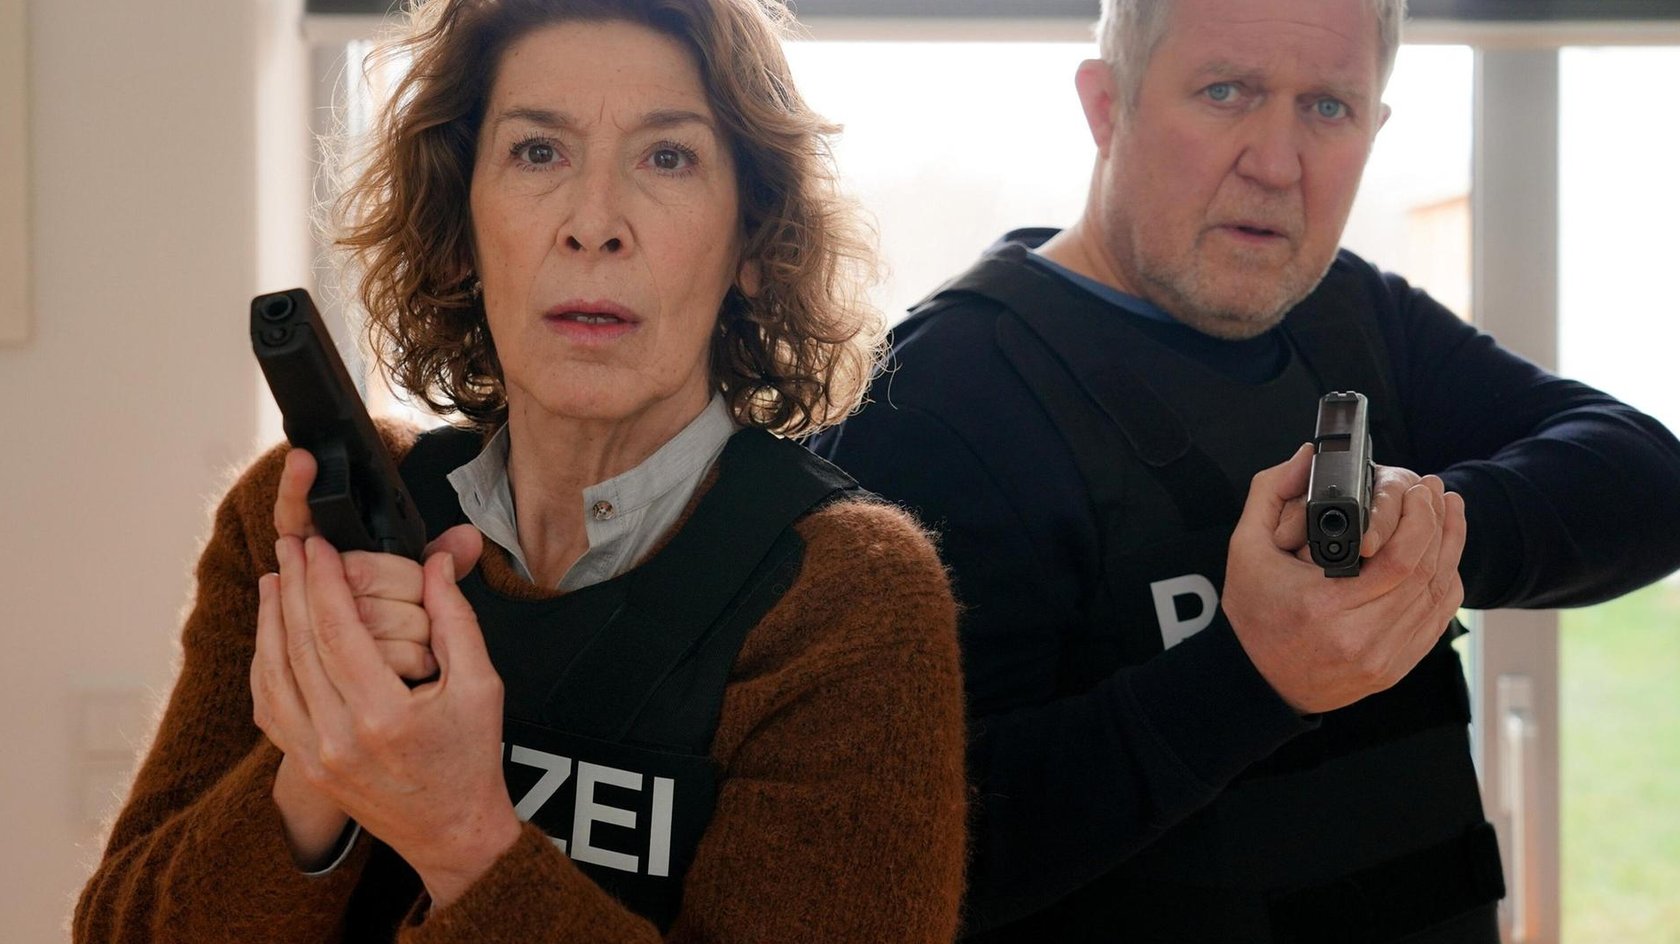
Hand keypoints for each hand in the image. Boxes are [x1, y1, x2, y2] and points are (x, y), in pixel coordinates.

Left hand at [260, 447, 487, 875]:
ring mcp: (314, 756)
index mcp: (383, 716)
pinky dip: (263, 664)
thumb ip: (456, 618)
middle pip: (299, 644)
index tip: (318, 545)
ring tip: (275, 579)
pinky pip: (269, 707)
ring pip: (273, 674)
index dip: (323, 580)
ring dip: (269, 621)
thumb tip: (438, 562)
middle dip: (293, 586)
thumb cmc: (470, 759)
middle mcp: (338, 738)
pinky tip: (270, 634)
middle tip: (290, 545)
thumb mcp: (482, 684)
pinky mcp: (304, 765)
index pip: (338, 630)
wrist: (452, 832)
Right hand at [1223, 444, 1466, 713]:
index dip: (1420, 519)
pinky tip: (1443, 556)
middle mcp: (1359, 637)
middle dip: (1439, 524)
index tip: (1418, 489)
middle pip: (1426, 573)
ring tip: (1448, 514)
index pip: (1398, 559)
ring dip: (1449, 549)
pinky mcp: (1395, 668)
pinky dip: (1445, 584)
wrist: (1258, 681)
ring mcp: (1382, 658)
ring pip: (1439, 595)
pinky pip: (1437, 621)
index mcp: (1323, 607)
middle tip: (1436, 492)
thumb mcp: (1245, 548)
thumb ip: (1271, 493)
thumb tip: (1308, 457)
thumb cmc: (1253, 615)